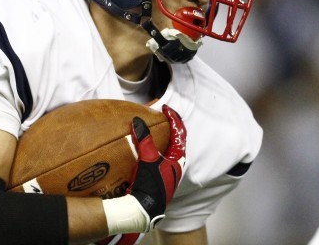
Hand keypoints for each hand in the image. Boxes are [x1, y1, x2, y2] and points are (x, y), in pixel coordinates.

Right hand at [127, 104, 186, 229]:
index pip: (180, 133)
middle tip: (162, 117)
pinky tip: (144, 149)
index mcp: (178, 159)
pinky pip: (159, 158)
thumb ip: (145, 139)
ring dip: (162, 139)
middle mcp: (176, 165)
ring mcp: (168, 172)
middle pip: (176, 141)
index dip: (174, 118)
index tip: (166, 108)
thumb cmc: (151, 185)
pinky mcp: (159, 178)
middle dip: (170, 128)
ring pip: (168, 150)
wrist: (144, 209)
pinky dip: (154, 149)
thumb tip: (138, 121)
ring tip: (153, 130)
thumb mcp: (148, 159)